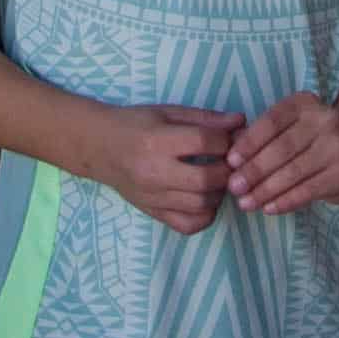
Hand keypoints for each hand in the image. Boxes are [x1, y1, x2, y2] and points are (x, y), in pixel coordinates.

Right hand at [75, 100, 239, 232]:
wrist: (98, 147)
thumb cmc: (134, 124)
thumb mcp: (168, 112)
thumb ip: (205, 118)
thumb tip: (240, 122)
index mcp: (157, 141)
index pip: (204, 142)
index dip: (226, 140)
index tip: (229, 138)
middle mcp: (154, 172)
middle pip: (206, 179)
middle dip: (227, 170)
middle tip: (228, 162)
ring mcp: (153, 197)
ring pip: (201, 205)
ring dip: (218, 192)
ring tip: (216, 179)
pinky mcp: (153, 212)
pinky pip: (188, 225)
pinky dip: (204, 216)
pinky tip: (204, 199)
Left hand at [226, 89, 338, 215]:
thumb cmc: (308, 136)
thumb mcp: (288, 124)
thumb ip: (261, 135)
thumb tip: (231, 154)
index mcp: (304, 103)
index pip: (272, 122)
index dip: (249, 142)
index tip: (230, 161)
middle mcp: (325, 120)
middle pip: (282, 148)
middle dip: (254, 170)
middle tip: (234, 187)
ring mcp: (337, 147)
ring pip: (294, 172)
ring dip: (266, 190)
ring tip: (245, 202)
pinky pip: (309, 190)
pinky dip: (286, 201)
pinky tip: (268, 208)